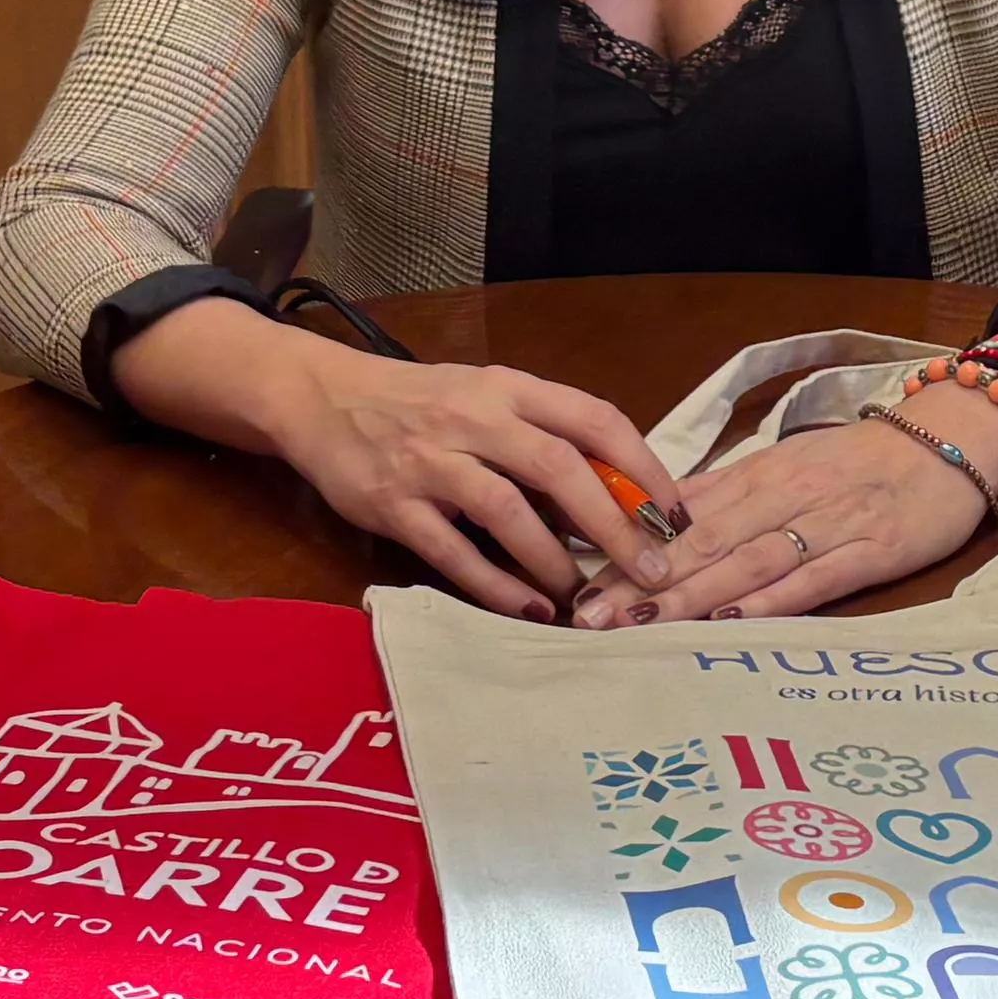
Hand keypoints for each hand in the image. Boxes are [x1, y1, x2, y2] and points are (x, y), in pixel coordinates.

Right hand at [250, 337, 689, 621]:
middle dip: (614, 525)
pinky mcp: (393, 506)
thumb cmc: (422, 403)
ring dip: (553, 562)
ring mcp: (430, 463)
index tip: (675, 514)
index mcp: (508, 387)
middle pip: (561, 468)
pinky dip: (495, 586)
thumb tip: (618, 499)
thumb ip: (544, 436)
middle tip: (651, 571)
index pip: (594, 419)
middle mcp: (473, 418)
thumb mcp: (487, 397)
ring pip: (507, 513)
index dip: (643, 468)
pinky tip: (528, 610)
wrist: (321, 398)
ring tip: (584, 598)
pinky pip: (452, 554)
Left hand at [577, 394, 997, 624]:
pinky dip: (771, 599)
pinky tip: (731, 620)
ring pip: (748, 560)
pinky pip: (815, 577)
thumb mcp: (788, 466)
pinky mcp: (874, 550)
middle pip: (702, 539)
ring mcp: (830, 523)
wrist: (955, 437)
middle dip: (640, 578)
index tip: (576, 579)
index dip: (624, 546)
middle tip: (587, 615)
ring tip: (638, 625)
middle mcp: (786, 494)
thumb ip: (725, 495)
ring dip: (689, 593)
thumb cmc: (864, 461)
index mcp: (760, 472)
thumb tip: (648, 519)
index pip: (680, 513)